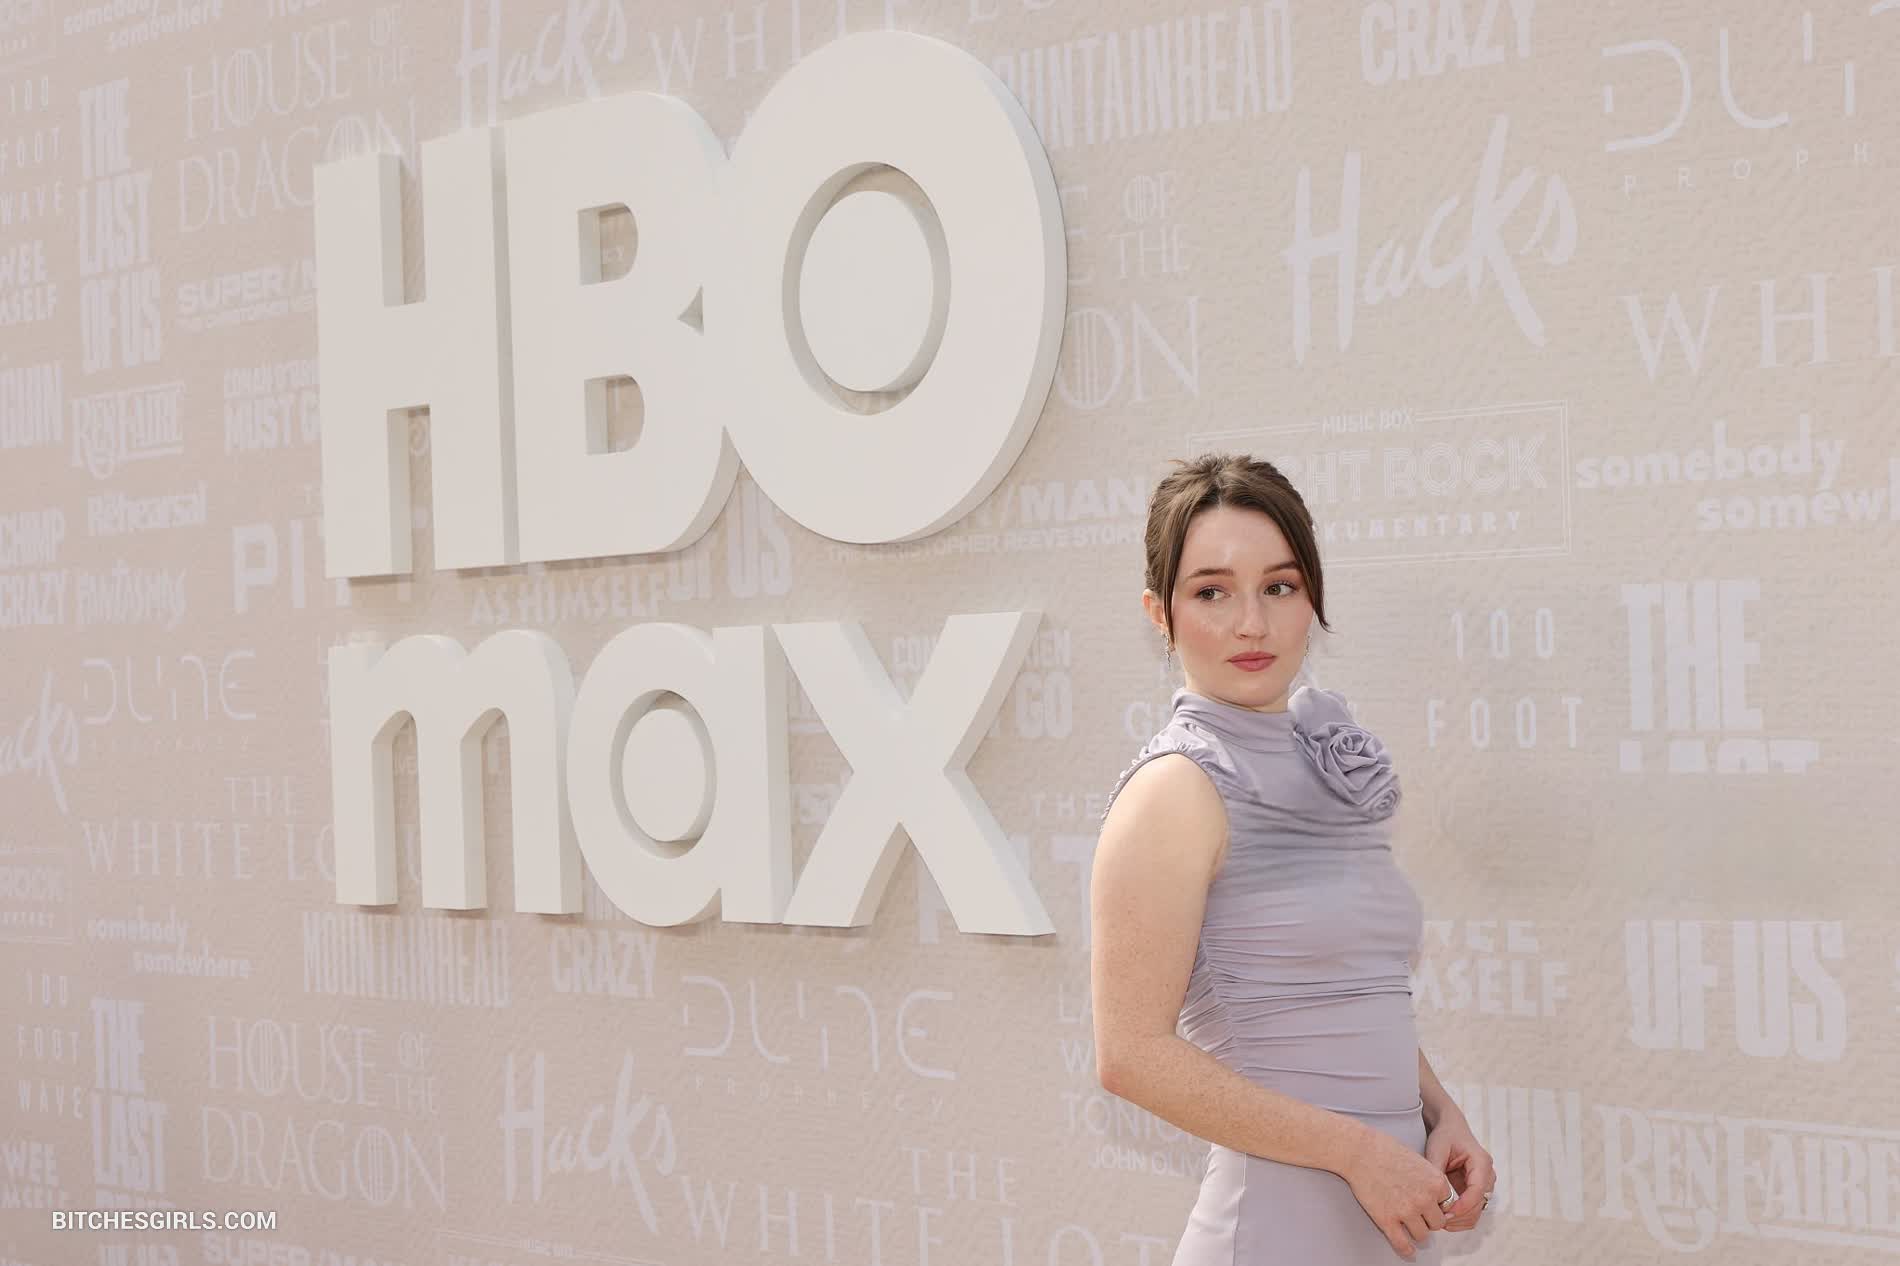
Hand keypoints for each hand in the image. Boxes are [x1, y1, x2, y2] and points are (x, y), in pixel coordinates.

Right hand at [1340, 1125, 1455, 1260]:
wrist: (1360, 1151)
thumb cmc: (1385, 1150)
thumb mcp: (1418, 1160)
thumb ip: (1430, 1180)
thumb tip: (1436, 1197)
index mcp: (1435, 1182)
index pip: (1447, 1204)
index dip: (1436, 1203)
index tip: (1428, 1201)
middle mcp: (1425, 1199)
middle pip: (1437, 1222)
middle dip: (1428, 1218)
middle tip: (1418, 1213)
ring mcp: (1406, 1211)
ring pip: (1422, 1235)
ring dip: (1416, 1231)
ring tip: (1408, 1224)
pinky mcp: (1387, 1220)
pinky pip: (1402, 1244)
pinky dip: (1406, 1249)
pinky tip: (1407, 1249)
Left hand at [1424, 1113, 1495, 1231]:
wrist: (1450, 1129)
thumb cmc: (1445, 1136)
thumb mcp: (1437, 1149)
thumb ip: (1436, 1170)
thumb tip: (1433, 1195)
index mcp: (1481, 1162)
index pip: (1477, 1190)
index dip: (1462, 1206)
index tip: (1445, 1214)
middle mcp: (1487, 1175)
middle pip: (1479, 1205)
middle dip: (1459, 1216)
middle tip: (1438, 1220)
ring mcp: (1484, 1185)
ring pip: (1477, 1211)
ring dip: (1460, 1220)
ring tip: (1439, 1220)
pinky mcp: (1477, 1191)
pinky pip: (1472, 1210)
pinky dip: (1460, 1217)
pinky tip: (1444, 1217)